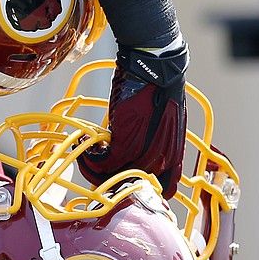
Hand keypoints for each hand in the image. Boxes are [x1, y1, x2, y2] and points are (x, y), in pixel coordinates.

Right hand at [78, 43, 189, 198]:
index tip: (123, 181)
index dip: (142, 190)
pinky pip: (103, 162)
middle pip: (130, 184)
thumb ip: (150, 142)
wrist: (155, 70)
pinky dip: (89, 157)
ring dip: (93, 168)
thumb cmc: (157, 90)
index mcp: (174, 155)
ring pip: (112, 175)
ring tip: (85, 154)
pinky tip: (84, 146)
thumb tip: (130, 150)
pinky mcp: (125, 141)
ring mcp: (144, 152)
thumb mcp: (160, 123)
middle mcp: (161, 159)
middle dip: (108, 179)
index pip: (164, 189)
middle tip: (94, 166)